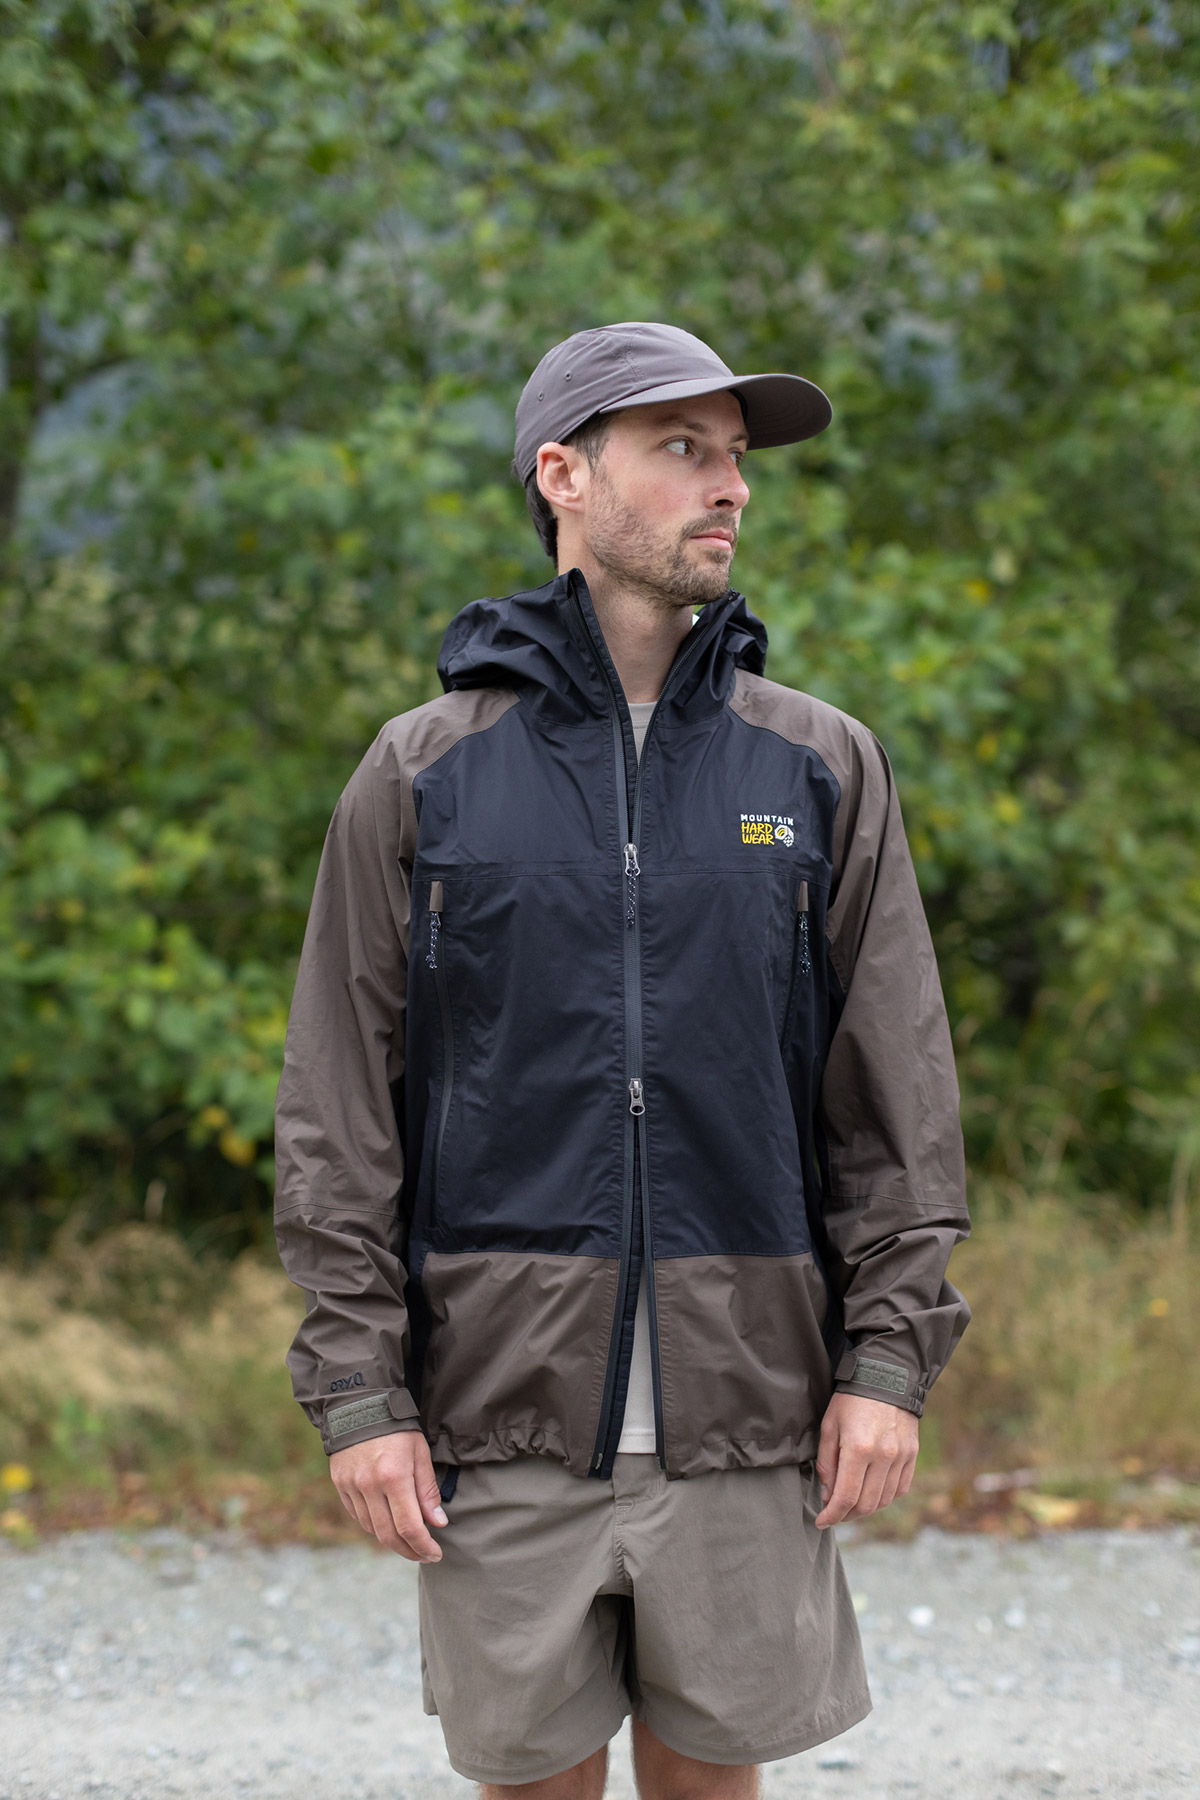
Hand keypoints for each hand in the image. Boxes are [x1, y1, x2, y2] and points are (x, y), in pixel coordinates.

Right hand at [329, 1430, 447, 1560]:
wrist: (360, 1407)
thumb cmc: (397, 1428)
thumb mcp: (420, 1453)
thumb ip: (428, 1490)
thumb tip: (437, 1524)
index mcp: (395, 1477)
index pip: (410, 1527)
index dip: (424, 1546)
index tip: (435, 1554)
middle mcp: (370, 1486)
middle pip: (388, 1536)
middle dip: (408, 1551)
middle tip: (423, 1555)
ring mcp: (351, 1487)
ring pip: (372, 1528)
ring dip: (391, 1540)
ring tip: (408, 1540)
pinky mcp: (340, 1485)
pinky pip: (357, 1516)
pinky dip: (374, 1525)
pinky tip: (387, 1523)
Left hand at [814, 1391, 917, 1528]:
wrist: (886, 1377)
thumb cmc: (851, 1400)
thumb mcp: (829, 1426)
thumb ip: (826, 1463)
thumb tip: (828, 1495)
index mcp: (858, 1448)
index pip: (846, 1497)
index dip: (832, 1515)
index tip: (821, 1521)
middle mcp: (883, 1456)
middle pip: (866, 1505)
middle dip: (846, 1515)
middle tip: (834, 1512)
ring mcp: (901, 1457)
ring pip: (884, 1501)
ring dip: (865, 1508)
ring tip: (851, 1502)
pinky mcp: (912, 1455)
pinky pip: (899, 1489)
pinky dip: (885, 1497)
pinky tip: (871, 1491)